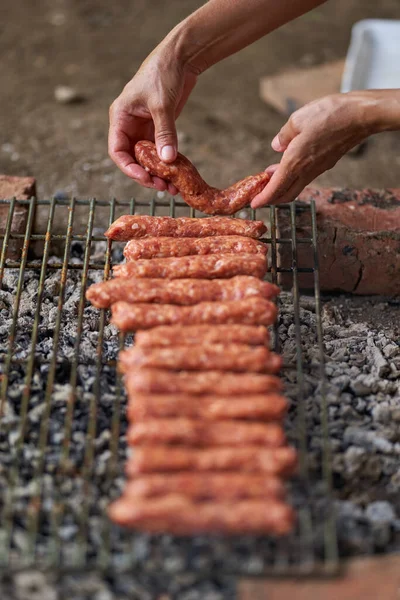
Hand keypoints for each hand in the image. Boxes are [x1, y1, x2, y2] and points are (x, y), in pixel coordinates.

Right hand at [108, 44, 196, 193]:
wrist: (180, 57)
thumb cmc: (163, 72)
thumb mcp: (162, 104)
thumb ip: (164, 132)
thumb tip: (167, 160)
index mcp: (120, 117)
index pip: (118, 150)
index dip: (129, 168)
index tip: (145, 178)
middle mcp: (129, 125)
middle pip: (133, 159)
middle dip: (147, 175)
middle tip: (163, 187)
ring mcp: (144, 128)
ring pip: (148, 159)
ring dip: (159, 173)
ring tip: (173, 187)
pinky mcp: (159, 128)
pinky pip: (161, 152)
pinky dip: (168, 164)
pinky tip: (178, 175)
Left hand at [251, 92, 380, 206]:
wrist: (361, 116)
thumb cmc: (330, 115)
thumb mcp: (297, 119)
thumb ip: (284, 135)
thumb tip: (277, 146)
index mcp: (295, 162)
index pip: (275, 189)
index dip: (263, 199)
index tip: (254, 204)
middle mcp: (307, 171)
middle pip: (286, 194)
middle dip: (271, 199)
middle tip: (260, 195)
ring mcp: (318, 169)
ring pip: (296, 186)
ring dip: (282, 186)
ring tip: (270, 177)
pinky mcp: (326, 163)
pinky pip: (305, 177)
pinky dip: (293, 177)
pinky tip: (288, 165)